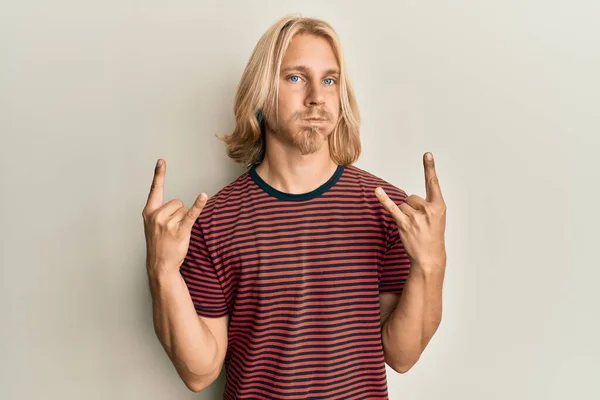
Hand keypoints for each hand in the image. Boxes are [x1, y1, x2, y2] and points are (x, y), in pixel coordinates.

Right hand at [142, 159, 207, 275]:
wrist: (160, 264)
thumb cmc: (159, 243)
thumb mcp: (153, 225)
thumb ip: (161, 211)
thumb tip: (179, 204)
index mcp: (149, 212)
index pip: (155, 189)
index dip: (159, 174)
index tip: (161, 160)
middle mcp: (157, 215)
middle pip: (177, 201)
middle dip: (178, 213)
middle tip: (172, 228)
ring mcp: (168, 223)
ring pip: (184, 209)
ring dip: (184, 220)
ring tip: (176, 233)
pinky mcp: (180, 230)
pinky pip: (192, 214)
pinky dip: (198, 205)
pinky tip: (203, 196)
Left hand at [375, 152, 446, 269]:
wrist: (430, 257)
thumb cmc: (433, 237)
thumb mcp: (437, 219)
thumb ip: (428, 205)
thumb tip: (410, 199)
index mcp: (439, 206)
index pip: (433, 184)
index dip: (429, 168)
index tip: (427, 155)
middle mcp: (428, 210)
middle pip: (411, 197)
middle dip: (412, 209)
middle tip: (419, 224)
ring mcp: (415, 217)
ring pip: (402, 205)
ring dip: (404, 215)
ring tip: (413, 228)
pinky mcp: (404, 223)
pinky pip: (392, 208)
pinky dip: (383, 199)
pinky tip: (376, 191)